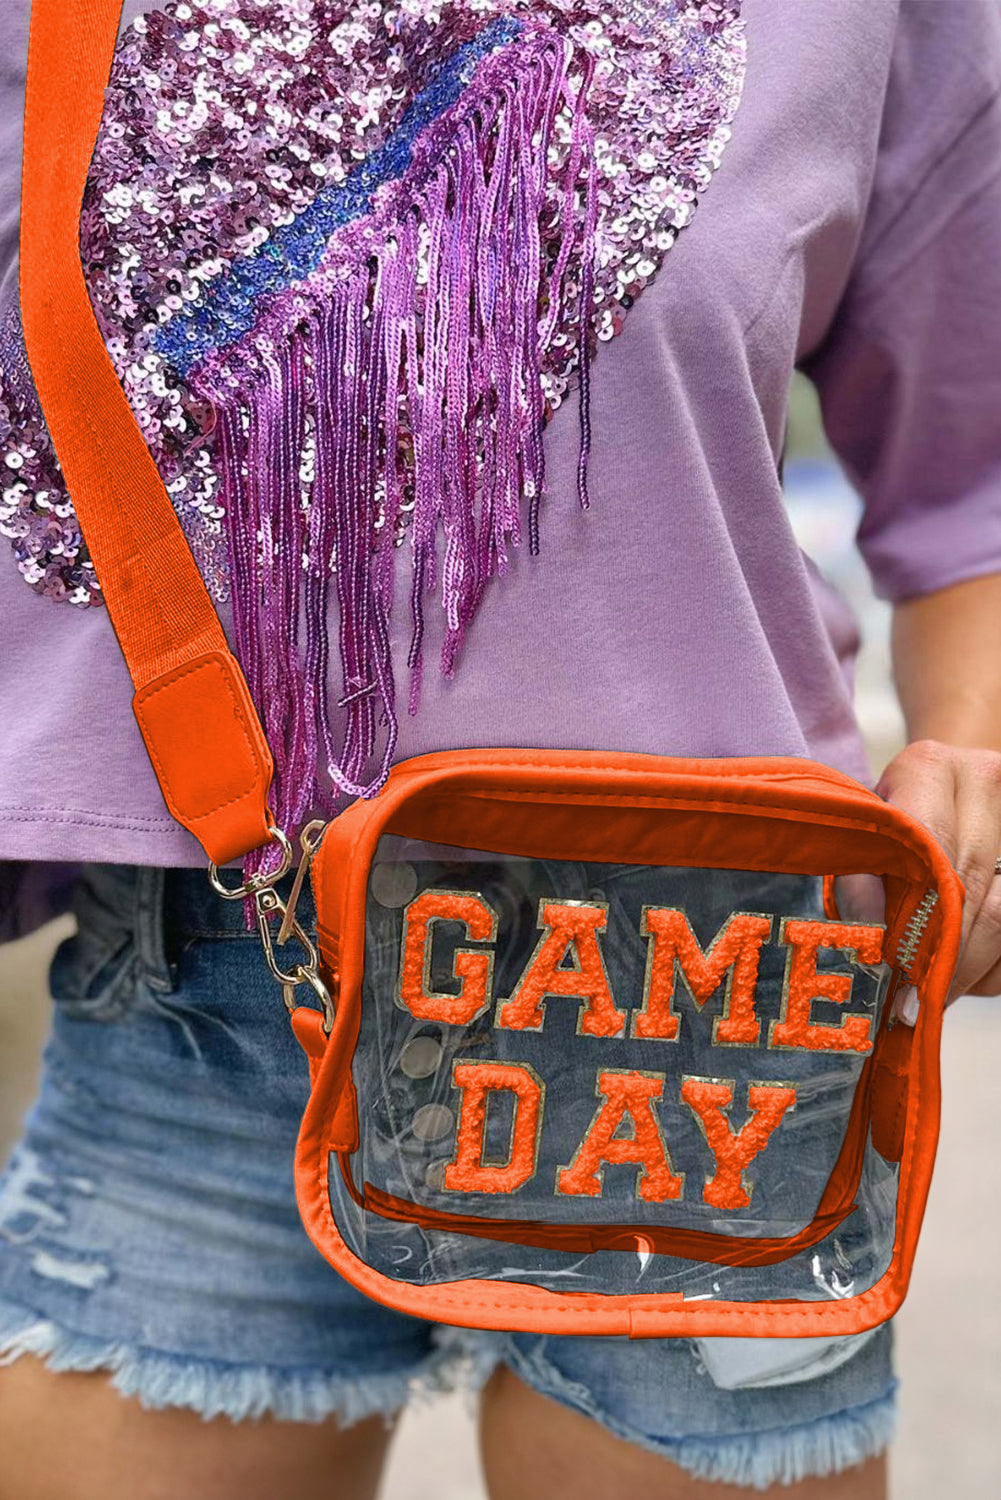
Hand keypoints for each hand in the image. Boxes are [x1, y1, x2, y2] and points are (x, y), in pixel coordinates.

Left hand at [875, 739, 1000, 1022]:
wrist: (952, 784)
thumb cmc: (892, 819)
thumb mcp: (863, 837)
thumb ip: (856, 876)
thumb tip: (866, 926)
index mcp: (930, 767)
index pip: (928, 851)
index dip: (912, 921)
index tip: (893, 978)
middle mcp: (988, 780)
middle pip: (973, 890)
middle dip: (941, 961)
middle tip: (911, 1007)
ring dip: (970, 970)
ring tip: (934, 998)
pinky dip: (995, 967)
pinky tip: (969, 974)